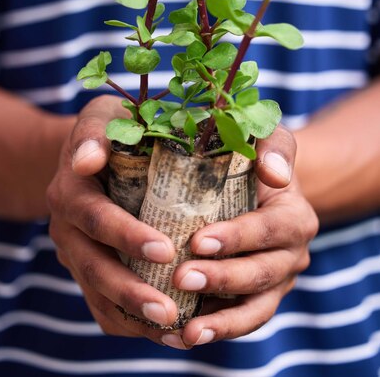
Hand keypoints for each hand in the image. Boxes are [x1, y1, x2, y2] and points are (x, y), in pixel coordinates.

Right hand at [47, 95, 180, 343]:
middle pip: (94, 266)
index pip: (96, 218)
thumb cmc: (110, 129)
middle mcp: (66, 227)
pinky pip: (101, 305)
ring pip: (97, 294)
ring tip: (174, 330)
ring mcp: (75, 252)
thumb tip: (87, 159)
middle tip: (170, 309)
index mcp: (71, 189)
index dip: (126, 236)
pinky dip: (130, 323)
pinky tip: (167, 332)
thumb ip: (96, 131)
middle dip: (131, 291)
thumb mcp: (103, 116)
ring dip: (133, 316)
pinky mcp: (87, 270)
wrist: (87, 154)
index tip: (165, 250)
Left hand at [161, 125, 318, 348]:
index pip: (269, 230)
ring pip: (254, 310)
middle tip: (181, 277)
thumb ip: (274, 147)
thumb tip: (274, 173)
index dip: (237, 238)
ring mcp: (275, 283)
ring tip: (187, 332)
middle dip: (222, 279)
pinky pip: (239, 322)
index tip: (198, 241)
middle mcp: (291, 255)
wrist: (254, 185)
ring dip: (221, 322)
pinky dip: (213, 331)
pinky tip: (180, 336)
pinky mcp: (254, 300)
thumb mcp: (267, 138)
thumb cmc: (253, 157)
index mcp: (295, 217)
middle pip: (261, 274)